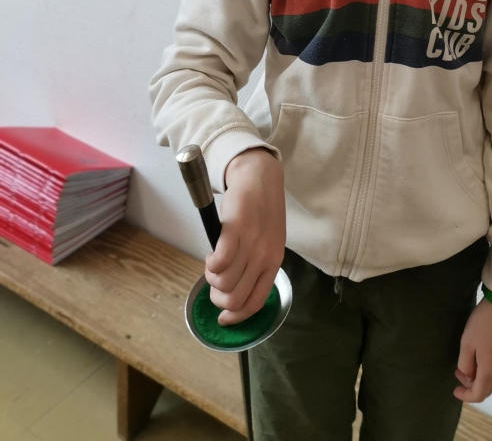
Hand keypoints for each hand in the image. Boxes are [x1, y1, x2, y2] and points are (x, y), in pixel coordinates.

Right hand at [205, 148, 284, 324]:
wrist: (260, 179)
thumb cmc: (261, 212)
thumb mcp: (268, 242)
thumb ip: (255, 266)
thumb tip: (233, 291)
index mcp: (274, 262)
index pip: (255, 302)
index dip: (236, 317)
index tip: (223, 319)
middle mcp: (264, 256)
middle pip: (235, 298)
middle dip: (218, 297)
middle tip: (215, 281)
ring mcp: (251, 244)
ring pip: (223, 283)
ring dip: (211, 278)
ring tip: (214, 262)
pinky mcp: (235, 230)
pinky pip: (218, 263)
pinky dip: (210, 264)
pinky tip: (212, 253)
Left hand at [454, 297, 491, 402]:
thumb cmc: (482, 324)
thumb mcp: (467, 343)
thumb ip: (465, 365)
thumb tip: (469, 376)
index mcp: (491, 371)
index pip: (479, 394)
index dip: (466, 396)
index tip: (455, 389)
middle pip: (488, 388)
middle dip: (472, 385)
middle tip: (459, 372)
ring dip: (481, 375)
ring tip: (469, 361)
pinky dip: (490, 367)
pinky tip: (483, 353)